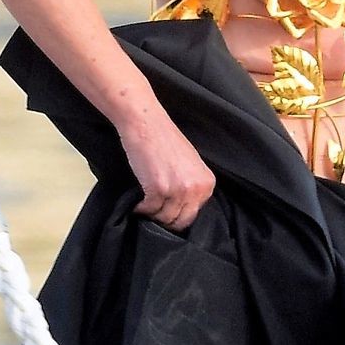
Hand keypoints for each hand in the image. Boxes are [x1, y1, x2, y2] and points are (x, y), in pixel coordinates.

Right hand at [119, 111, 214, 229]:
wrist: (146, 123)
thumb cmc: (164, 140)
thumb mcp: (190, 165)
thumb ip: (192, 187)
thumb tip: (183, 209)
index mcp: (207, 183)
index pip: (194, 214)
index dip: (178, 215)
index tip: (166, 210)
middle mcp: (196, 189)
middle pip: (180, 221)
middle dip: (166, 220)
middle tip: (154, 212)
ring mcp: (178, 190)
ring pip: (164, 218)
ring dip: (152, 215)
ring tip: (145, 205)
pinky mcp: (158, 189)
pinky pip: (149, 210)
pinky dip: (140, 209)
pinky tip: (137, 203)